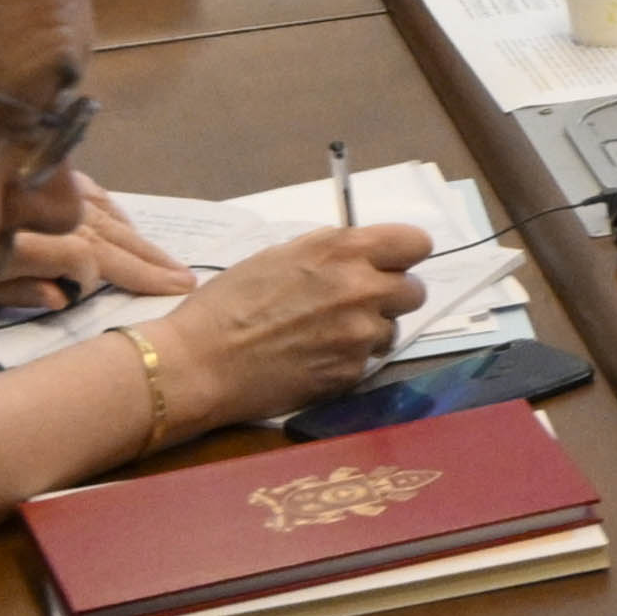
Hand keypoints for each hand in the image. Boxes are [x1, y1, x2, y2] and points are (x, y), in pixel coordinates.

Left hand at [0, 179, 195, 306]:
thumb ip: (14, 291)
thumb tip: (63, 298)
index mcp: (19, 235)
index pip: (84, 257)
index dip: (108, 279)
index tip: (122, 297)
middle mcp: (39, 204)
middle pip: (104, 234)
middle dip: (146, 261)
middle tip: (186, 280)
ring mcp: (41, 183)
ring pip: (102, 211)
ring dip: (138, 238)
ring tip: (169, 261)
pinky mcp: (35, 168)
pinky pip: (87, 189)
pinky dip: (112, 209)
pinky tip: (126, 222)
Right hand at [142, 222, 435, 440]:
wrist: (200, 362)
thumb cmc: (229, 303)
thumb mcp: (280, 256)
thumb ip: (329, 253)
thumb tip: (360, 255)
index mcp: (343, 250)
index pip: (416, 243)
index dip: (403, 255)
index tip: (390, 264)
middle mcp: (362, 288)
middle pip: (414, 290)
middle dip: (390, 296)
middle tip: (355, 304)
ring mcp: (360, 334)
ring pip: (391, 330)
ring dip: (368, 331)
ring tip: (324, 335)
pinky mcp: (352, 372)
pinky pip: (366, 361)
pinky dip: (347, 360)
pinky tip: (312, 358)